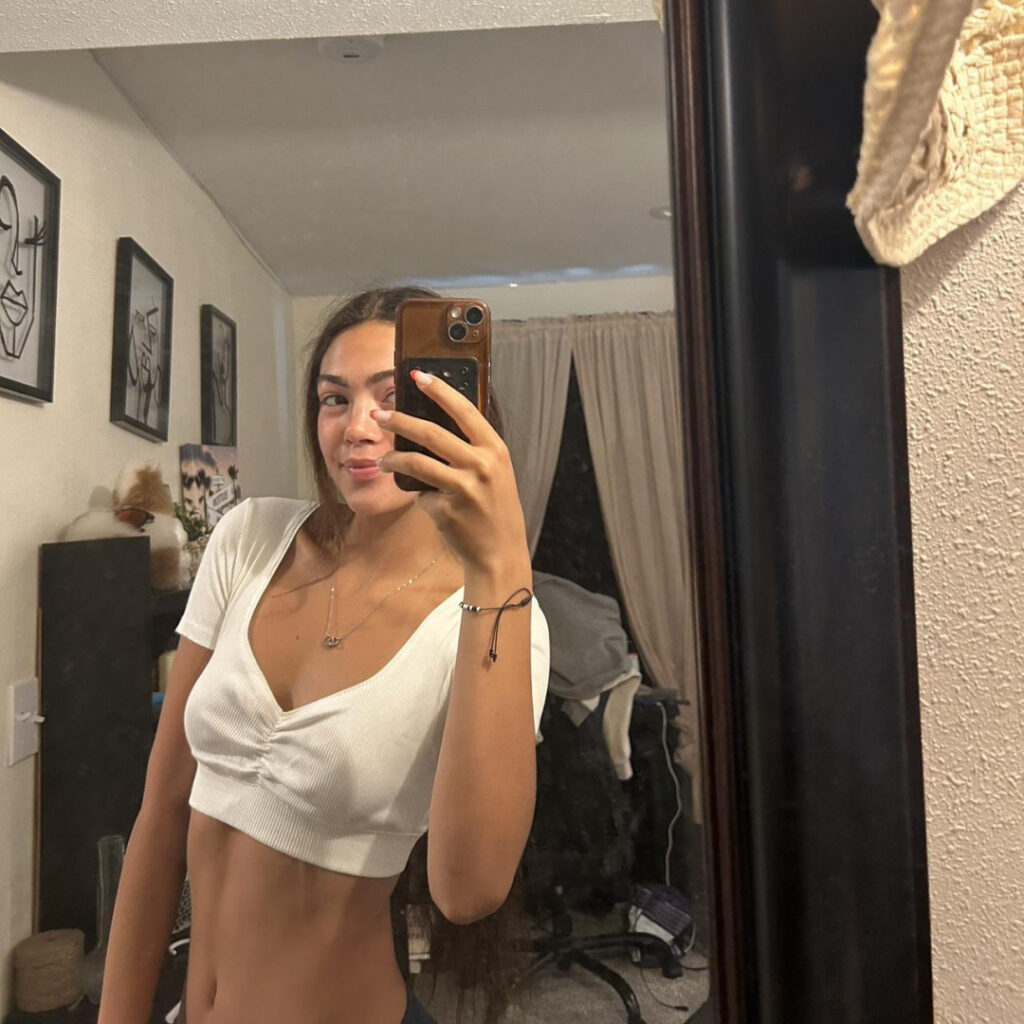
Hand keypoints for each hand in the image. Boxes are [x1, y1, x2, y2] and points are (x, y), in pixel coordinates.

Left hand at [373, 370, 528, 573]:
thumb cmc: (496, 509)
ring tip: (382, 459)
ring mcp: (464, 488)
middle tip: (380, 416)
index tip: (417, 376)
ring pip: (417, 462)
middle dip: (400, 420)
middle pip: (432, 433)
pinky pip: (421, 494)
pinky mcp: (448, 509)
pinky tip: (426, 503)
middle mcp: (482, 465)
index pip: (464, 410)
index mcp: (495, 449)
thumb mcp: (495, 472)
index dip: (439, 390)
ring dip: (393, 458)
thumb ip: (472, 449)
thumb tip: (432, 427)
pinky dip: (419, 496)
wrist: (500, 552)